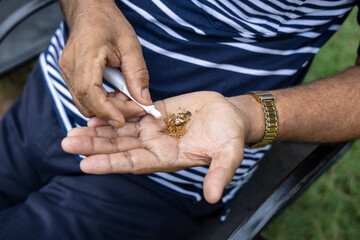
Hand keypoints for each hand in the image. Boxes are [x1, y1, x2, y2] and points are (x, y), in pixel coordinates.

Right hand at [58, 0, 151, 127]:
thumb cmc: (109, 23)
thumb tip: (144, 101)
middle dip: (112, 112)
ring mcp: (66, 72)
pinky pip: (84, 98)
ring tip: (127, 98)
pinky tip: (116, 94)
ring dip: (107, 108)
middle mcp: (69, 67)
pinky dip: (101, 102)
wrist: (89, 12)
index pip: (89, 91)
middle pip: (87, 102)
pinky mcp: (69, 76)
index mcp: (85, 55)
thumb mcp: (130, 45)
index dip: (105, 110)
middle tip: (137, 107)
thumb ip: (137, 74)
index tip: (123, 120)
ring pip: (84, 104)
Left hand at [62, 91, 264, 202]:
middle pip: (121, 148)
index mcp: (168, 158)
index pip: (135, 163)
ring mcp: (154, 129)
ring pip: (121, 131)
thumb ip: (219, 173)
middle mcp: (156, 146)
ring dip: (99, 131)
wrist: (230, 115)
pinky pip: (131, 113)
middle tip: (68, 143)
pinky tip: (96, 112)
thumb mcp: (228, 154)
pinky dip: (114, 113)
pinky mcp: (156, 112)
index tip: (85, 164)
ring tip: (74, 130)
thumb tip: (213, 197)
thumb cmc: (230, 136)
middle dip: (95, 146)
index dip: (111, 163)